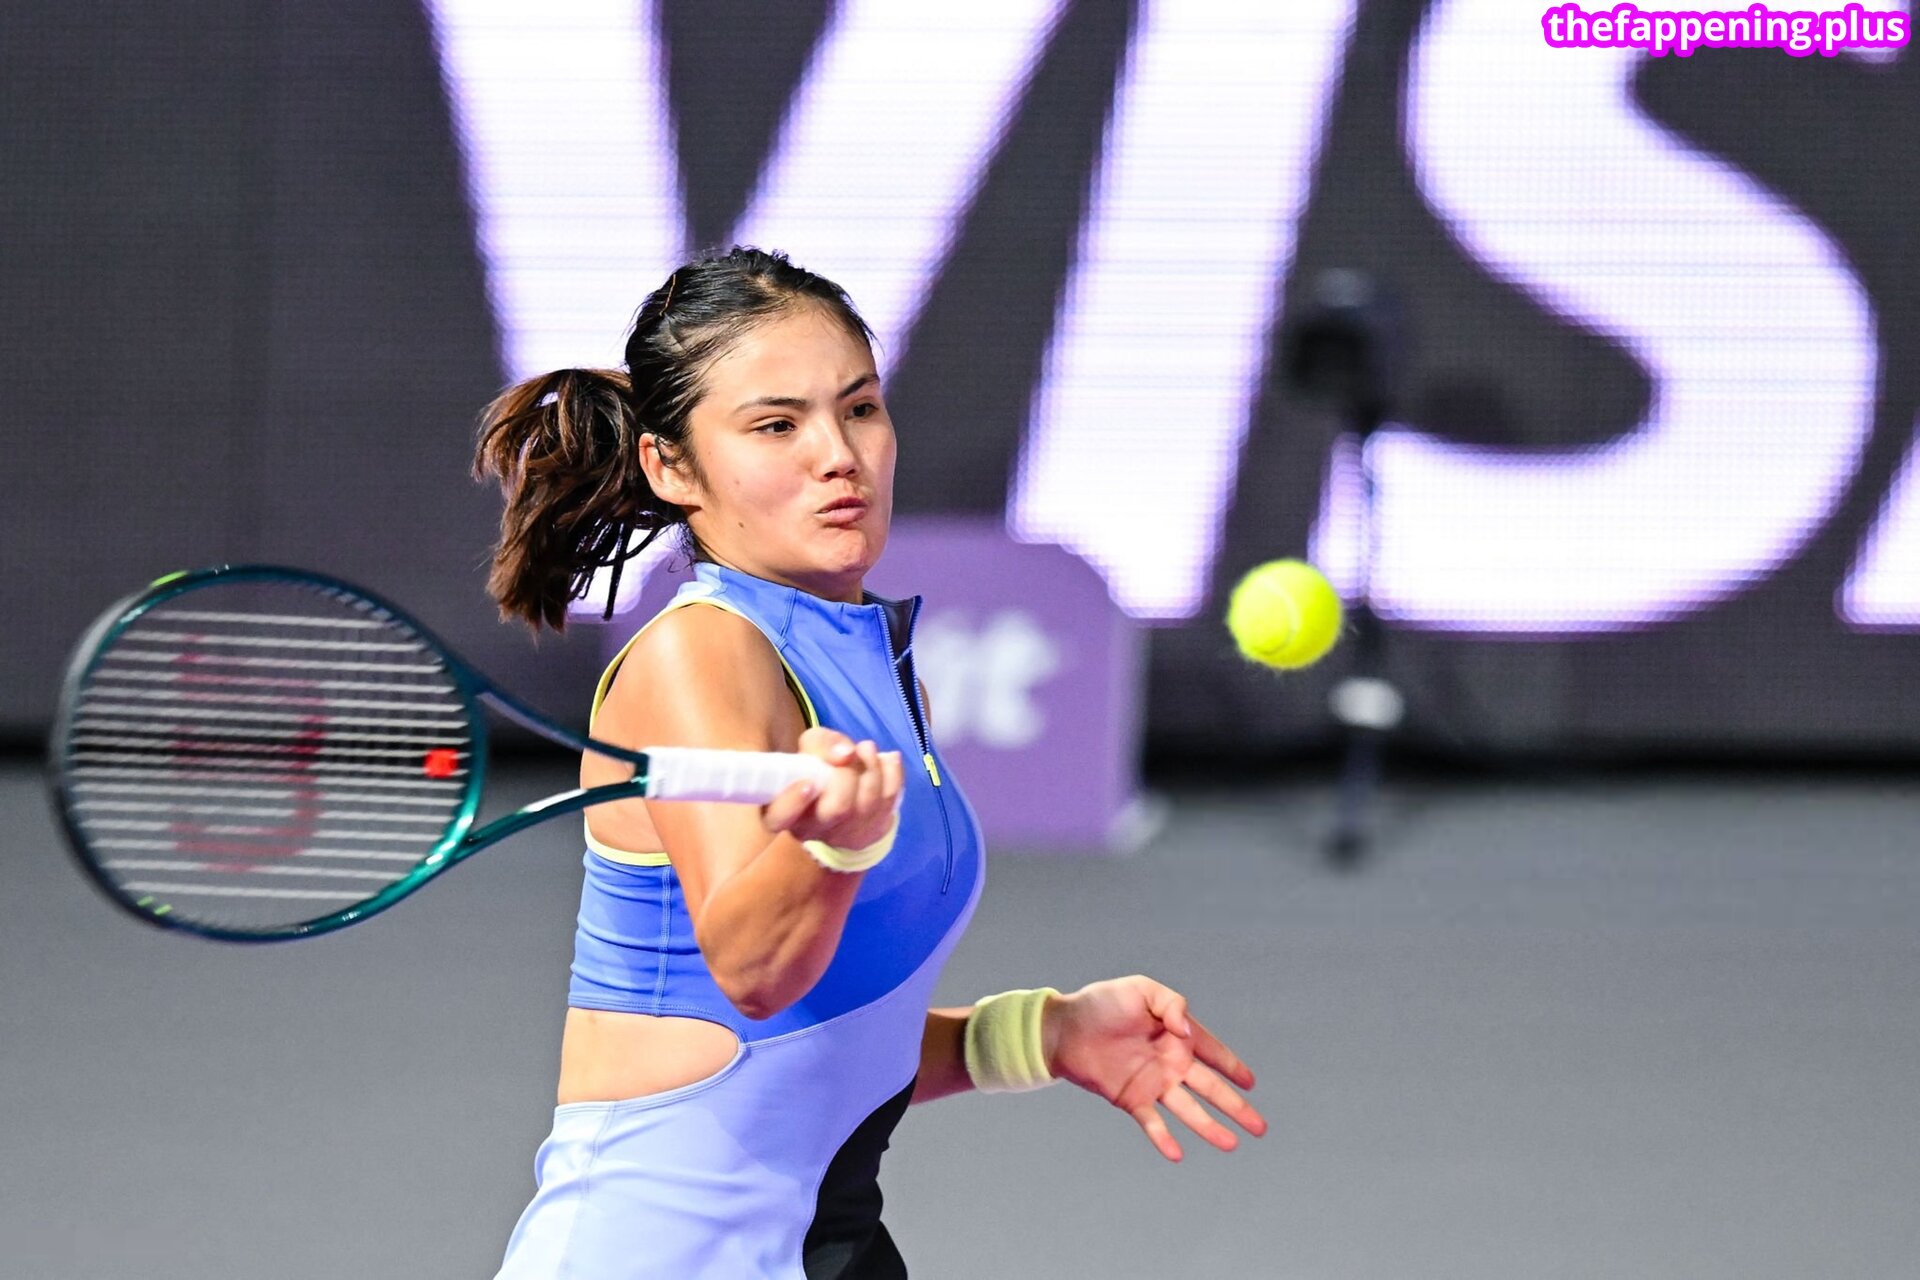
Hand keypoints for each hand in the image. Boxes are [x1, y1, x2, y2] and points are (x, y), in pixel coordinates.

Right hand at [761, 726, 903, 852]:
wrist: (844, 794)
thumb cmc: (819, 768)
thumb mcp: (811, 748)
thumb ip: (821, 744)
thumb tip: (845, 754)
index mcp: (784, 811)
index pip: (780, 817)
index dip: (793, 802)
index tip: (808, 783)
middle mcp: (812, 829)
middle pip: (838, 808)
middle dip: (850, 773)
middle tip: (852, 752)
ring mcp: (845, 835)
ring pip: (867, 804)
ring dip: (872, 769)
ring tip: (867, 749)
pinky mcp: (872, 832)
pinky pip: (890, 802)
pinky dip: (893, 774)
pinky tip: (887, 760)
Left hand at [1045, 975, 1265, 1161]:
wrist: (1063, 1028)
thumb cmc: (1101, 1003)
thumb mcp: (1141, 990)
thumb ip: (1171, 1005)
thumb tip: (1188, 1034)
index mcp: (1176, 1036)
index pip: (1213, 1053)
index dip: (1233, 1067)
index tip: (1251, 1082)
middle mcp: (1170, 1063)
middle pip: (1210, 1088)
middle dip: (1235, 1107)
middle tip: (1260, 1127)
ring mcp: (1152, 1083)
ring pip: (1189, 1110)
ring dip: (1209, 1127)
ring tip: (1231, 1144)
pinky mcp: (1131, 1099)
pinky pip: (1152, 1122)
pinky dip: (1163, 1138)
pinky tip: (1176, 1153)